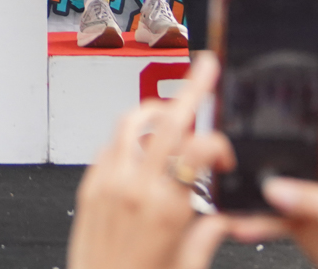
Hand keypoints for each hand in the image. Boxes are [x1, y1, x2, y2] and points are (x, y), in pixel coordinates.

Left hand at [67, 52, 231, 268]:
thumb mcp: (189, 264)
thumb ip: (211, 232)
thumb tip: (229, 216)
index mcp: (169, 208)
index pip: (200, 148)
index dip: (219, 143)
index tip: (224, 155)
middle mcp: (136, 188)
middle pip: (168, 121)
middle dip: (192, 89)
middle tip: (205, 69)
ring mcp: (109, 183)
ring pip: (131, 123)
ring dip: (153, 110)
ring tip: (168, 110)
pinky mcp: (89, 187)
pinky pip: (109, 147)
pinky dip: (128, 141)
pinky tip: (140, 152)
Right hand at [222, 33, 317, 268]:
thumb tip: (277, 187)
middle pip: (300, 121)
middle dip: (276, 100)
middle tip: (251, 76)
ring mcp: (307, 184)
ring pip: (273, 159)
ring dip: (250, 160)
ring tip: (228, 152)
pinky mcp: (292, 208)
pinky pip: (262, 203)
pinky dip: (248, 212)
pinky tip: (236, 219)